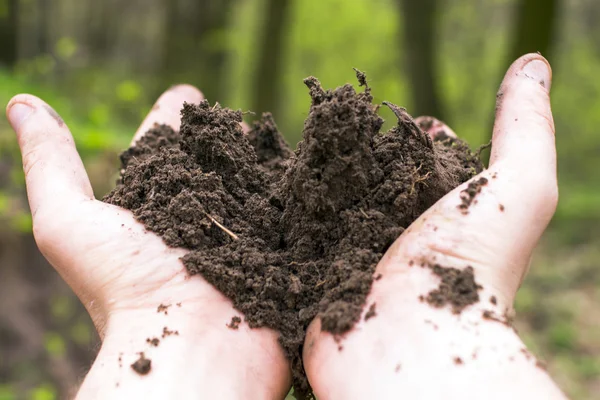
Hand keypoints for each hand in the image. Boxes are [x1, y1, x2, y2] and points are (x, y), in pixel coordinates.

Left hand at [6, 86, 290, 399]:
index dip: (173, 119)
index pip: (163, 146)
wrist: (194, 349)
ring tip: (271, 132)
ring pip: (254, 178)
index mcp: (151, 203)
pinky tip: (307, 164)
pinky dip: (297, 184)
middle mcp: (197, 214)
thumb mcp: (70, 225)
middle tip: (233, 116)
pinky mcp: (282, 245)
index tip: (188, 96)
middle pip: (211, 160)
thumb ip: (49, 164)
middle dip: (221, 135)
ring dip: (261, 154)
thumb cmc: (127, 290)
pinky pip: (292, 204)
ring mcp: (243, 230)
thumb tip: (22, 102)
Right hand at [303, 54, 567, 398]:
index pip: (419, 159)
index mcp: (439, 212)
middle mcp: (395, 232)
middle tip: (327, 119)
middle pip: (368, 176)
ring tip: (291, 145)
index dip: (407, 131)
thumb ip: (523, 127)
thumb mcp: (516, 189)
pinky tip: (262, 188)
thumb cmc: (467, 270)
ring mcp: (351, 254)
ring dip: (310, 177)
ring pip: (326, 202)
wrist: (412, 350)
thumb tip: (533, 63)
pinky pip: (292, 235)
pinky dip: (280, 213)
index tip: (388, 109)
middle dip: (349, 147)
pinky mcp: (313, 275)